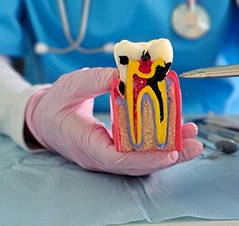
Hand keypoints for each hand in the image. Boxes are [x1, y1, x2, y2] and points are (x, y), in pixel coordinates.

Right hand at [25, 67, 202, 175]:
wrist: (43, 118)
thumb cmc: (54, 104)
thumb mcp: (71, 85)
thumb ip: (95, 80)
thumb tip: (123, 73)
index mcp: (85, 144)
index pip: (117, 159)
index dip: (145, 159)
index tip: (169, 153)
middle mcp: (99, 156)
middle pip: (137, 165)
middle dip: (168, 156)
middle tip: (194, 145)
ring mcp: (107, 155)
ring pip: (141, 160)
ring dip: (168, 150)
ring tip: (191, 136)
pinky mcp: (113, 149)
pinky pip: (138, 150)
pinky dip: (158, 143)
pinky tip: (175, 131)